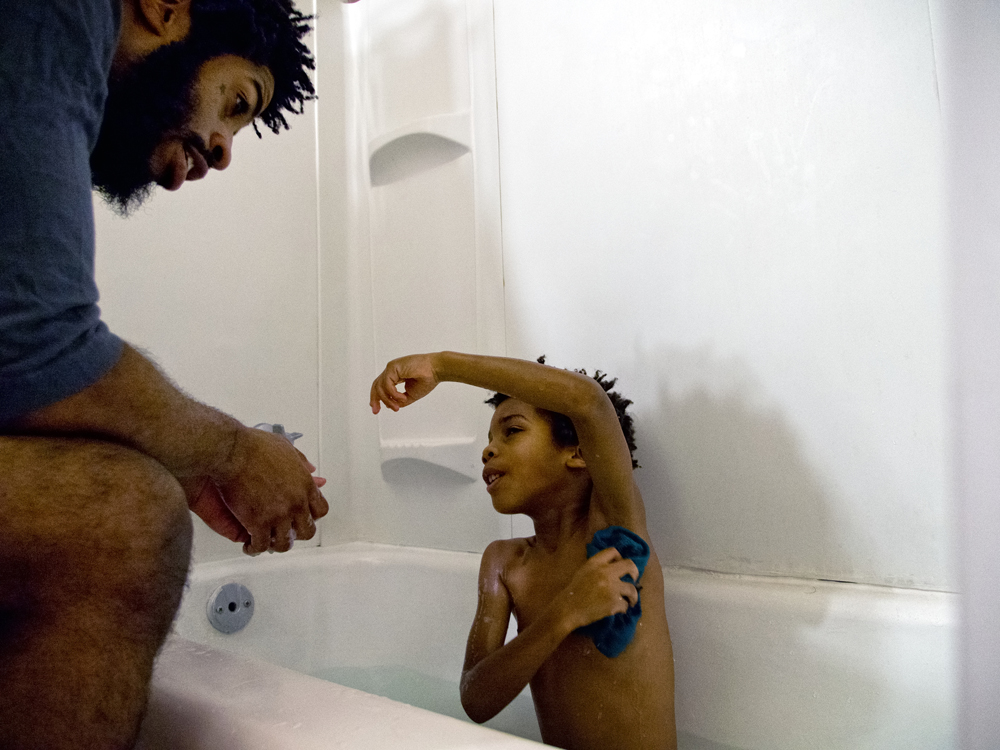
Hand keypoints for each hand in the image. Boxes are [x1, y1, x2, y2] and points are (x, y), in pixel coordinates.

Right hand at [191, 427, 328, 554]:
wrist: (232, 451)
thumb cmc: (254, 446)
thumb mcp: (286, 448)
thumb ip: (300, 461)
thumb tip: (311, 469)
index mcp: (305, 485)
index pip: (320, 510)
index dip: (310, 516)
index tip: (302, 517)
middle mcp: (296, 503)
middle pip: (307, 531)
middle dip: (296, 533)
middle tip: (285, 532)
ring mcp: (278, 515)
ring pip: (285, 543)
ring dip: (276, 544)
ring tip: (267, 542)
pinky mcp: (258, 523)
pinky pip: (261, 546)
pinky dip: (255, 548)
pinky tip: (250, 546)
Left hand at [370, 353, 439, 413]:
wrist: (436, 370)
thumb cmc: (428, 378)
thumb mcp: (411, 395)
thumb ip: (400, 400)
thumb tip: (390, 406)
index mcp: (396, 375)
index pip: (381, 386)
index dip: (377, 398)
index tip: (377, 409)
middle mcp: (392, 371)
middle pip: (376, 386)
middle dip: (375, 399)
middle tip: (376, 411)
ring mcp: (392, 368)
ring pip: (380, 386)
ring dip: (387, 400)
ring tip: (397, 407)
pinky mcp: (393, 367)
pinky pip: (387, 384)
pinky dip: (393, 394)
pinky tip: (402, 398)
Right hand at [555, 548, 639, 629]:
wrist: (568, 609)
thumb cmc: (574, 591)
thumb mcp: (584, 571)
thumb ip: (598, 567)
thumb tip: (615, 567)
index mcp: (596, 563)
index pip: (613, 551)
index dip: (619, 558)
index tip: (620, 566)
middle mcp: (606, 572)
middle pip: (630, 565)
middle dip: (635, 572)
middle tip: (634, 579)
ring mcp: (611, 588)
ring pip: (632, 589)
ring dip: (632, 596)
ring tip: (630, 601)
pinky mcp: (614, 603)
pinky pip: (626, 605)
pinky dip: (623, 608)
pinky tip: (618, 610)